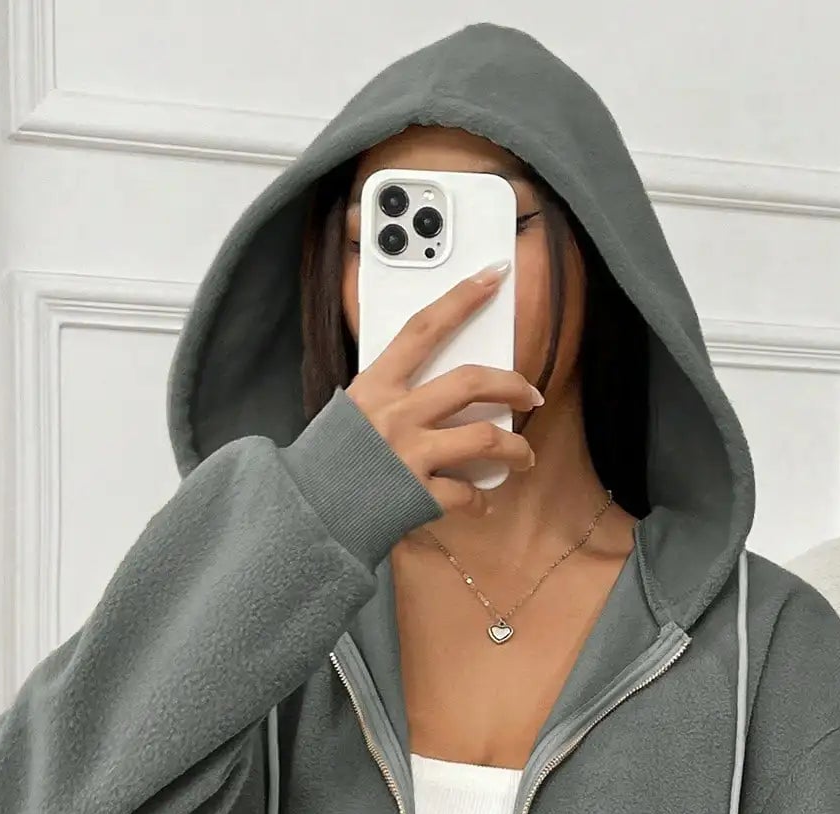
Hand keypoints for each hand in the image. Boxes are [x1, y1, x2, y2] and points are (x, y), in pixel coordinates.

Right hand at [345, 263, 543, 517]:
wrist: (309, 511)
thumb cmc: (330, 461)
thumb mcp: (352, 412)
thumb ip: (389, 395)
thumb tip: (432, 385)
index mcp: (377, 385)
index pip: (424, 329)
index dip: (461, 299)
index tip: (493, 276)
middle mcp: (397, 414)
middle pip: (471, 382)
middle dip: (513, 385)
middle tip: (531, 396)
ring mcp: (410, 455)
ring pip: (486, 439)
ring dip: (517, 449)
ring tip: (524, 457)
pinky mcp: (418, 495)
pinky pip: (466, 494)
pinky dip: (481, 502)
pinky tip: (482, 504)